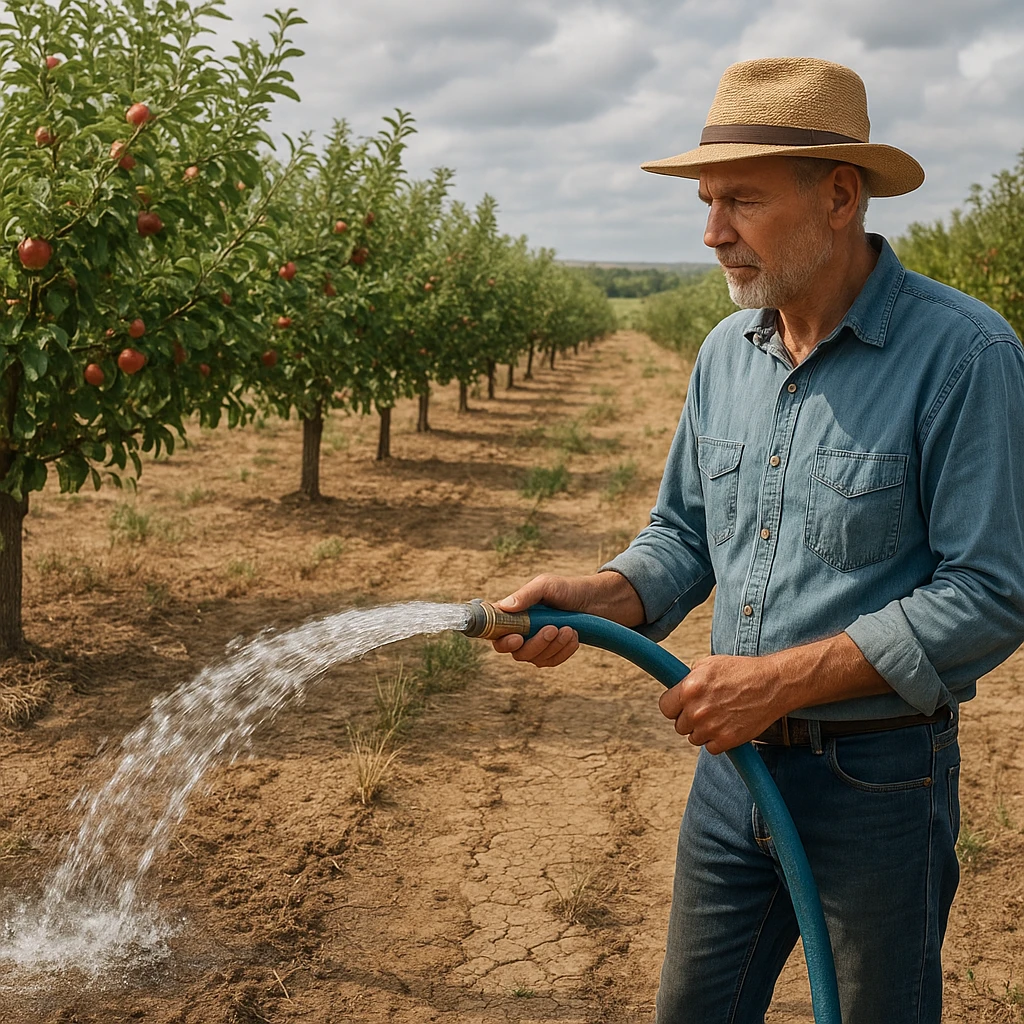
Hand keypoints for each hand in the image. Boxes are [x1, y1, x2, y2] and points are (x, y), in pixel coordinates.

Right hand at [490, 571, 643, 667]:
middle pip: (514, 652)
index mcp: (513, 613)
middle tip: (552, 629)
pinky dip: (563, 652)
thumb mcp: (547, 585)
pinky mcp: (550, 654)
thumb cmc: (568, 589)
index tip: (517, 637)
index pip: (494, 632)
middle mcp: (520, 631)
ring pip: (533, 659)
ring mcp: (535, 644)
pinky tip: (573, 638)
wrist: (597, 602)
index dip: (501, 639)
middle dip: (535, 644)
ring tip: (569, 629)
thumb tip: (504, 606)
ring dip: (553, 646)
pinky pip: (550, 662)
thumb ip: (526, 594)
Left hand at [658, 654, 783, 754]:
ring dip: (703, 731)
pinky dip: (718, 741)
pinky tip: (727, 726)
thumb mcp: (709, 664)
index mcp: (689, 689)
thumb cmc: (742, 671)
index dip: (674, 706)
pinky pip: (711, 748)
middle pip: (679, 725)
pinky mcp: (727, 740)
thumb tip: (677, 688)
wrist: (772, 684)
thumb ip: (689, 678)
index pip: (665, 707)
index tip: (681, 706)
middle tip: (706, 709)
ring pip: (694, 738)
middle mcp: (697, 710)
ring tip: (720, 716)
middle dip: (690, 719)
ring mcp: (711, 727)